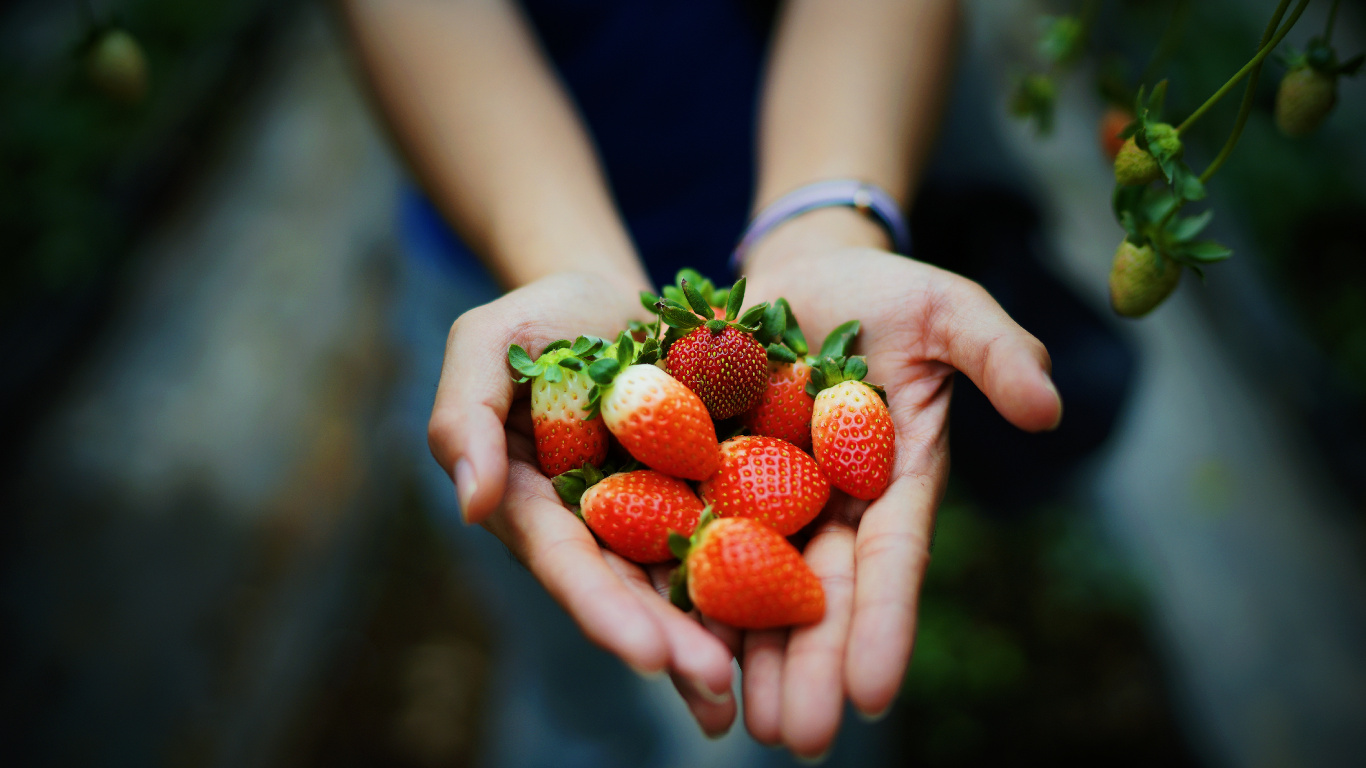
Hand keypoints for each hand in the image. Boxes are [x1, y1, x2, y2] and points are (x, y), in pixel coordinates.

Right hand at [427, 271, 739, 735]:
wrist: (611, 302)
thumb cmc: (536, 319)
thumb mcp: (483, 345)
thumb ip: (465, 416)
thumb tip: (471, 504)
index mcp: (533, 504)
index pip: (565, 562)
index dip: (602, 608)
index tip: (646, 652)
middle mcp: (592, 527)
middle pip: (630, 590)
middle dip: (670, 642)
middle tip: (716, 682)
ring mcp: (650, 515)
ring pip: (681, 583)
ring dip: (713, 633)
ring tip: (748, 687)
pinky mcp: (703, 492)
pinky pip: (733, 535)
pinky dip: (758, 578)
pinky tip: (794, 616)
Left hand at [734, 208, 1062, 756]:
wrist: (796, 271)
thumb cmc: (881, 290)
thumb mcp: (946, 309)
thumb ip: (996, 353)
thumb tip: (1050, 411)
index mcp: (892, 478)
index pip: (892, 560)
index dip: (884, 623)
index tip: (874, 692)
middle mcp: (832, 504)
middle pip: (822, 594)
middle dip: (813, 666)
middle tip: (801, 738)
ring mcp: (768, 498)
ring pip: (758, 589)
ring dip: (753, 657)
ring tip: (744, 723)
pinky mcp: (708, 479)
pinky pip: (692, 542)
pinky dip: (688, 596)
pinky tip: (675, 653)